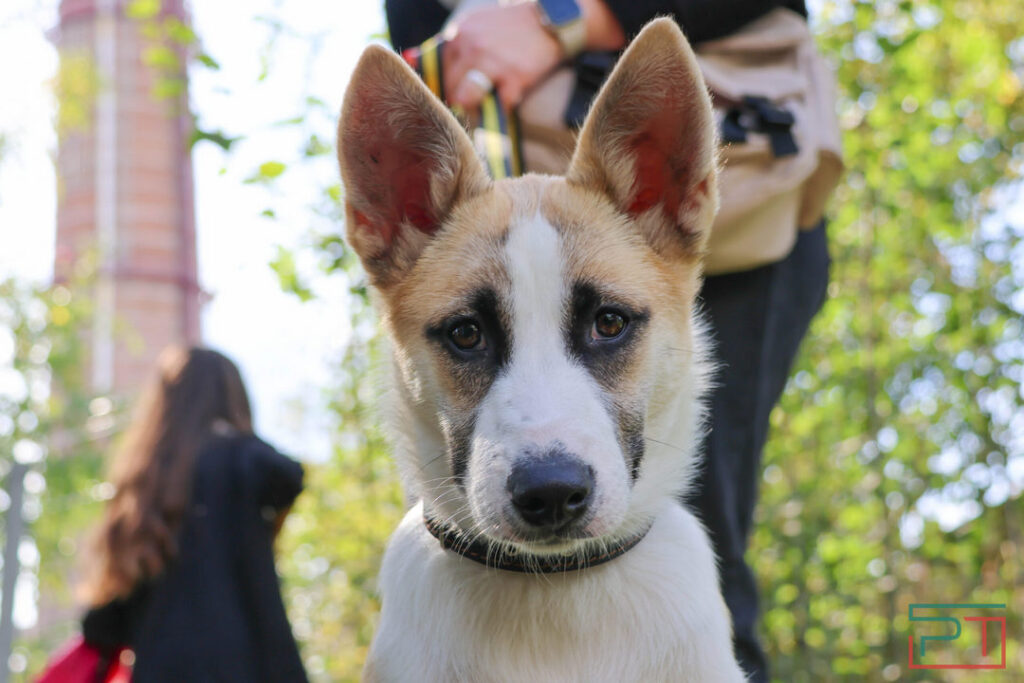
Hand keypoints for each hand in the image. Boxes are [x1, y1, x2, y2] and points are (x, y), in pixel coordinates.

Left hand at [443, 2, 561, 108]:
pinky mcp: (514, 77)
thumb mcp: (476, 25)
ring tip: (484, 107)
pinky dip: (505, 106)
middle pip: (450, 88)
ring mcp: (492, 62)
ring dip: (474, 108)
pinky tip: (511, 96)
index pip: (439, 70)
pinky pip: (500, 106)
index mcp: (459, 34)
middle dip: (459, 101)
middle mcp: (472, 46)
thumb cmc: (511, 27)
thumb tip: (414, 59)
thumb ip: (452, 44)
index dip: (448, 86)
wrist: (549, 20)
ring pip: (466, 99)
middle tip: (472, 105)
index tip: (457, 93)